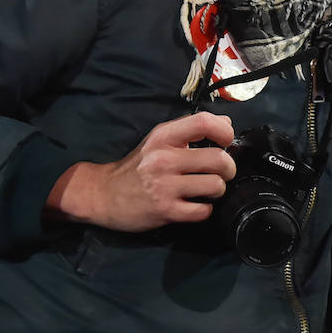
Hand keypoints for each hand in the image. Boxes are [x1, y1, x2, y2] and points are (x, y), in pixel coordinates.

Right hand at [46, 111, 236, 231]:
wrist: (103, 194)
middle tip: (222, 172)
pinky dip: (204, 209)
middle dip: (228, 168)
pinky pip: (203, 211)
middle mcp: (164, 159)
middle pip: (219, 159)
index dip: (225, 131)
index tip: (227, 142)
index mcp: (164, 137)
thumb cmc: (137, 166)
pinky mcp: (165, 210)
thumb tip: (227, 123)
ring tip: (207, 189)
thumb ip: (190, 129)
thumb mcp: (158, 139)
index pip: (204, 122)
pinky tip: (195, 205)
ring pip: (215, 186)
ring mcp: (165, 186)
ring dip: (217, 189)